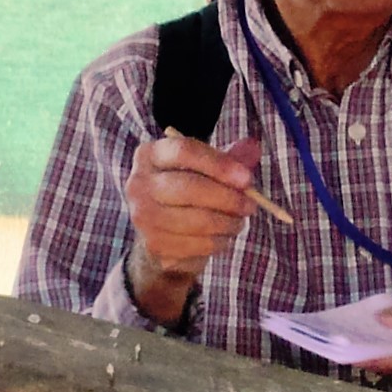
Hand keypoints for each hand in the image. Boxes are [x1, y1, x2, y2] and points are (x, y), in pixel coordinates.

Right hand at [122, 133, 263, 326]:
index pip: (184, 151)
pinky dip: (219, 241)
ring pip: (197, 219)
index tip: (247, 178)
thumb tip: (253, 147)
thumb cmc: (186, 192)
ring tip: (238, 221)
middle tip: (250, 205)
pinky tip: (223, 236)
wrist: (159, 233)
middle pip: (189, 187)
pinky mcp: (154, 243)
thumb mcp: (205, 170)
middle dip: (227, 198)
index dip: (219, 164)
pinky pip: (198, 243)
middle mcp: (138, 183)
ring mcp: (142, 216)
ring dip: (228, 223)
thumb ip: (229, 158)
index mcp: (149, 155)